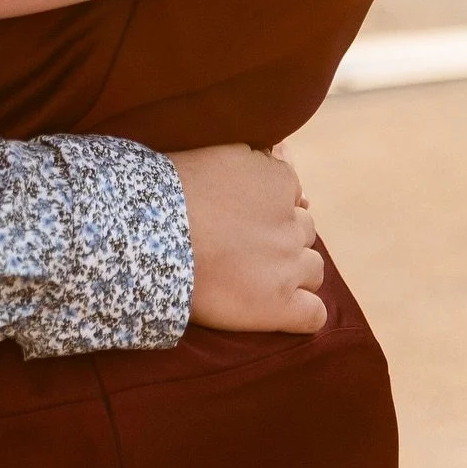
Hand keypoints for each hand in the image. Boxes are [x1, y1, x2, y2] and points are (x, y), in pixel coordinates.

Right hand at [168, 144, 325, 334]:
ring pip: (314, 269)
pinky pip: (314, 315)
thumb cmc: (173, 190)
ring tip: (258, 276)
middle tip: (246, 244)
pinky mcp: (280, 306)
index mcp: (278, 181)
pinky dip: (303, 313)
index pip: (292, 193)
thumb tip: (280, 152)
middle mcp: (291, 223)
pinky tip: (280, 309)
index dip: (270, 205)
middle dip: (282, 236)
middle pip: (304, 231)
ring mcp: (289, 266)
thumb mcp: (217, 152)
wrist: (151, 236)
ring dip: (293, 271)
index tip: (246, 214)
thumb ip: (253, 156)